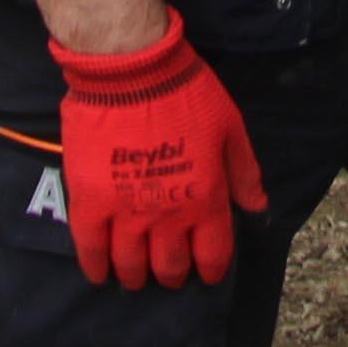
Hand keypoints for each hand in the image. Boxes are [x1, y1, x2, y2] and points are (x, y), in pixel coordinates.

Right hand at [47, 11, 270, 287]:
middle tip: (169, 273)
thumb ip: (244, 174)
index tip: (206, 274)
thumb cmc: (186, 93)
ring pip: (130, 263)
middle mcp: (167, 216)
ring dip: (135, 276)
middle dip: (172, 275)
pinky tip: (99, 273)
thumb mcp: (231, 128)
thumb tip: (257, 208)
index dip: (211, 270)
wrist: (131, 70)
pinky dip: (95, 267)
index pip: (212, 254)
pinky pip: (90, 248)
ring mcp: (125, 212)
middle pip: (170, 266)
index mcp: (205, 199)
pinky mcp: (89, 202)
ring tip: (135, 276)